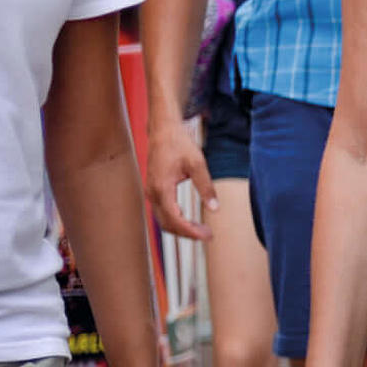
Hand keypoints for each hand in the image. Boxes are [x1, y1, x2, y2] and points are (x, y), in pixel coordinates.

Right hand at [144, 117, 214, 242]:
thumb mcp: (197, 163)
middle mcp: (153, 193)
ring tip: (202, 230)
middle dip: (187, 233)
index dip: (190, 231)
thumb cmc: (180, 144)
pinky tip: (189, 220)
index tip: (207, 235)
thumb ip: (206, 187)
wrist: (163, 131)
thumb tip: (215, 209)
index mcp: (162, 188)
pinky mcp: (153, 190)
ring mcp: (151, 193)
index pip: (175, 219)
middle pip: (167, 224)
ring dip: (181, 228)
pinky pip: (162, 212)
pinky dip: (175, 220)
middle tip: (208, 235)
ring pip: (163, 220)